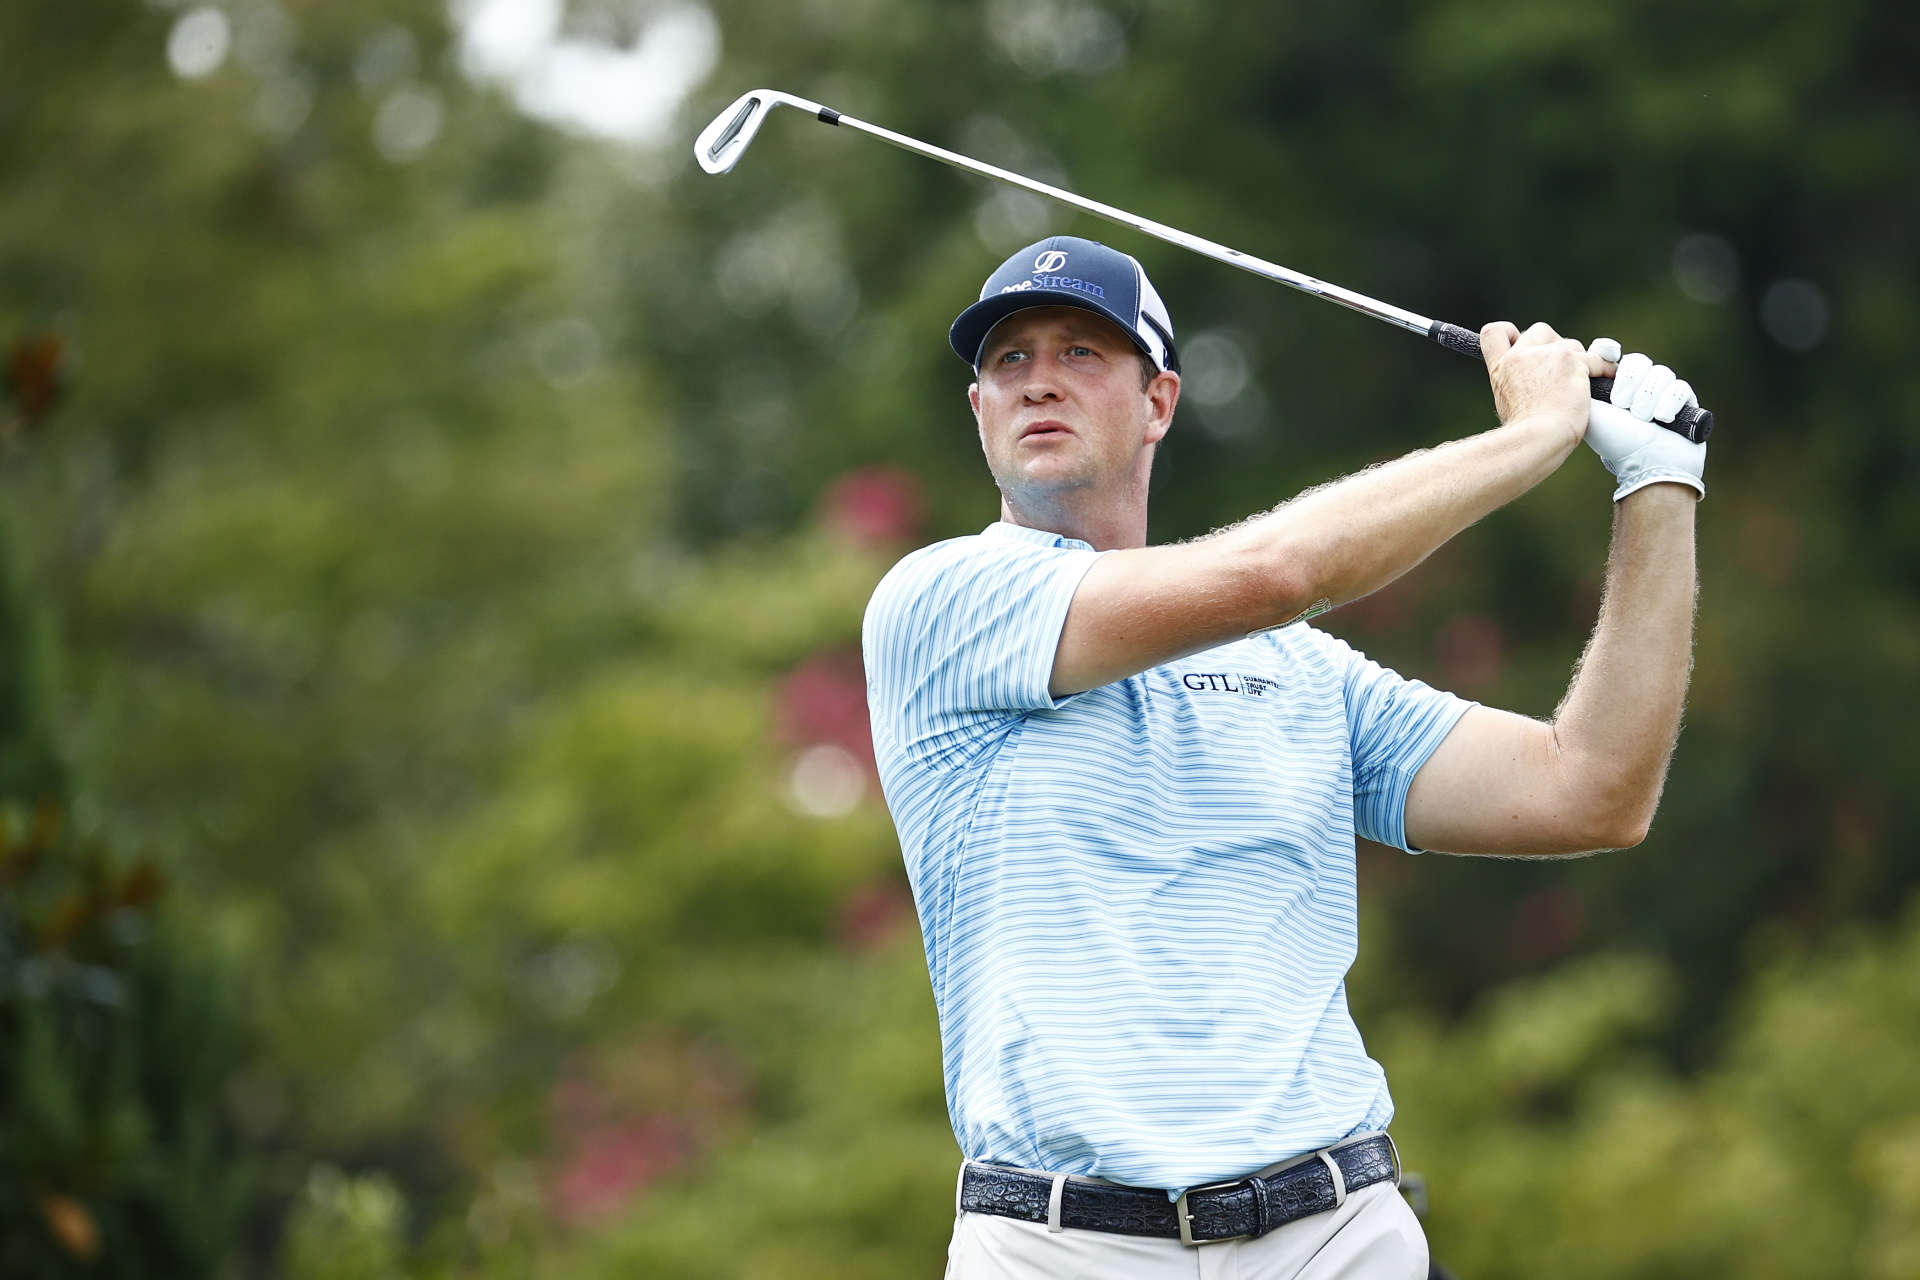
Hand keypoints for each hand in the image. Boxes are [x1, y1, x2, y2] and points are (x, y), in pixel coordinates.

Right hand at [1481, 321, 1611, 445]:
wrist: (1538, 438)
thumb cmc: (1524, 432)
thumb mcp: (1507, 404)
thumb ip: (1517, 385)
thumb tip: (1533, 386)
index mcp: (1501, 367)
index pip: (1494, 332)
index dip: (1509, 332)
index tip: (1519, 341)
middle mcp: (1521, 355)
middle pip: (1540, 330)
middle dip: (1554, 344)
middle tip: (1561, 369)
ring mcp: (1548, 355)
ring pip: (1571, 344)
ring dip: (1578, 360)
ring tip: (1581, 384)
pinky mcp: (1574, 361)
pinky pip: (1597, 359)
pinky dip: (1605, 367)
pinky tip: (1608, 376)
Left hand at [1583, 338, 1707, 501]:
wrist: (1647, 465)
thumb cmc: (1617, 442)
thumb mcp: (1591, 414)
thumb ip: (1583, 388)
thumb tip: (1576, 364)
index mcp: (1614, 386)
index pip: (1612, 355)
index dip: (1609, 351)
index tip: (1608, 353)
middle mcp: (1639, 386)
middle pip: (1638, 361)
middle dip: (1630, 380)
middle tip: (1622, 404)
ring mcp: (1664, 393)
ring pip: (1661, 373)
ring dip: (1648, 396)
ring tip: (1642, 418)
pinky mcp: (1686, 402)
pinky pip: (1681, 388)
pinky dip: (1669, 402)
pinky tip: (1662, 418)